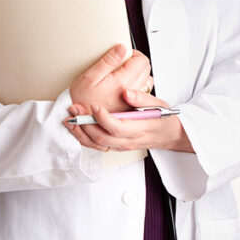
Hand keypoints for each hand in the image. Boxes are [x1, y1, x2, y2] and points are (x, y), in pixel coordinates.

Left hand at [64, 87, 193, 153]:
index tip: (93, 105)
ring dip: (82, 132)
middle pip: (103, 137)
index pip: (117, 127)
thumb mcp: (159, 105)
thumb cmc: (164, 118)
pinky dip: (85, 138)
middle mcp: (129, 141)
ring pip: (98, 143)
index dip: (103, 118)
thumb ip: (142, 99)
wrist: (169, 134)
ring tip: (70, 119)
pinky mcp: (117, 146)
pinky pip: (98, 146)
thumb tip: (126, 92)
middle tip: (75, 110)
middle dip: (86, 124)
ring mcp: (122, 146)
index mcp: (139, 129)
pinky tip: (77, 127)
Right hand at [69, 44, 153, 113]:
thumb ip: (108, 61)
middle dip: (136, 63)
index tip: (124, 54)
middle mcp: (132, 93)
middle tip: (121, 63)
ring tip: (122, 75)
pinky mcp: (131, 107)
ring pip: (146, 81)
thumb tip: (122, 48)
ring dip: (138, 75)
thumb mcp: (90, 77)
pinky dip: (136, 86)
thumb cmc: (81, 100)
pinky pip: (142, 92)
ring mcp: (133, 101)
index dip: (134, 54)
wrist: (79, 120)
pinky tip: (123, 86)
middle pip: (146, 70)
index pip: (142, 61)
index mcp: (123, 83)